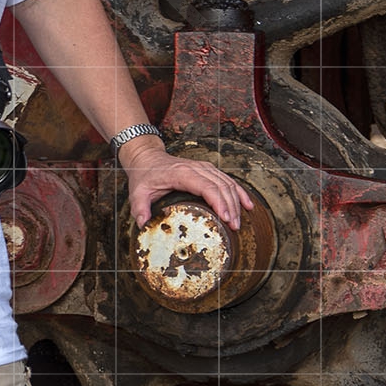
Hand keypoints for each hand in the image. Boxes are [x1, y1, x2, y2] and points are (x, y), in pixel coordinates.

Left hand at [117, 140, 253, 226]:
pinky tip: (247, 205)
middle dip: (231, 207)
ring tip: (238, 222)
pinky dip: (239, 192)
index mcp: (181, 173)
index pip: (206, 186)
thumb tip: (144, 224)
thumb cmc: (144, 175)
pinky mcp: (208, 171)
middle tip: (234, 227)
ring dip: (236, 202)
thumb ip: (140, 208)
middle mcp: (196, 168)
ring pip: (227, 183)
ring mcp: (204, 168)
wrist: (147, 158)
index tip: (225, 218)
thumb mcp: (137, 192)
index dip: (218, 202)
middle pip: (221, 186)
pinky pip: (227, 180)